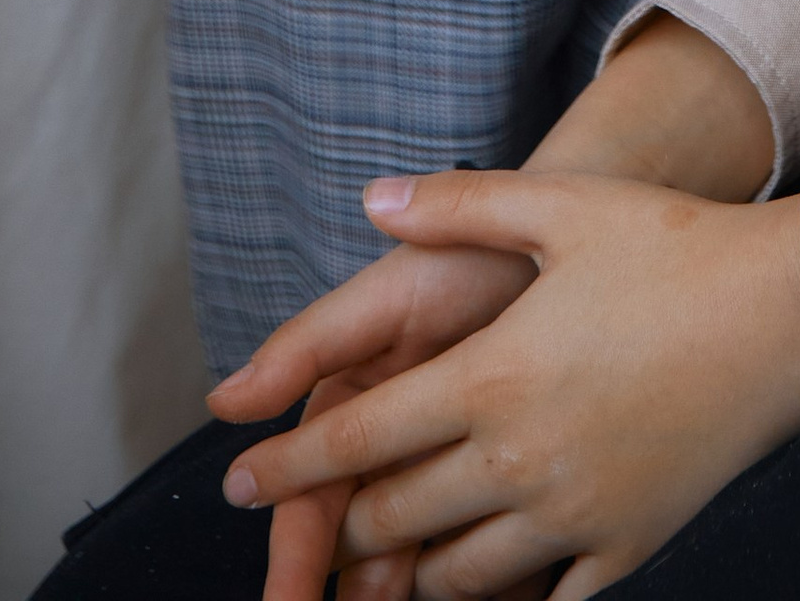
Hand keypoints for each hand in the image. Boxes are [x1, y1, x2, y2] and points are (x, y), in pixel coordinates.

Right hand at [209, 239, 536, 600]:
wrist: (578, 234)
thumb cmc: (472, 258)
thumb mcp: (391, 292)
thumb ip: (311, 343)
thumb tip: (222, 402)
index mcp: (355, 417)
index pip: (312, 504)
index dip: (295, 561)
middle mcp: (400, 454)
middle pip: (365, 548)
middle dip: (358, 593)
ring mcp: (460, 474)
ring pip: (428, 558)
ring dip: (424, 591)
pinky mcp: (523, 484)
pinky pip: (504, 548)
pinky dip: (500, 580)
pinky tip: (508, 592)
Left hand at [212, 18, 775, 599]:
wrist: (790, 309)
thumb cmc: (675, 245)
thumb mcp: (563, 206)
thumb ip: (459, 205)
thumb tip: (372, 200)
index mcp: (490, 377)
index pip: (357, 442)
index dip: (289, 470)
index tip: (241, 485)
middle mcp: (517, 459)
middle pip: (394, 518)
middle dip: (343, 525)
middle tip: (321, 523)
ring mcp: (572, 513)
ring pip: (454, 577)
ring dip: (409, 572)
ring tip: (393, 561)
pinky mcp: (625, 547)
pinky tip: (489, 594)